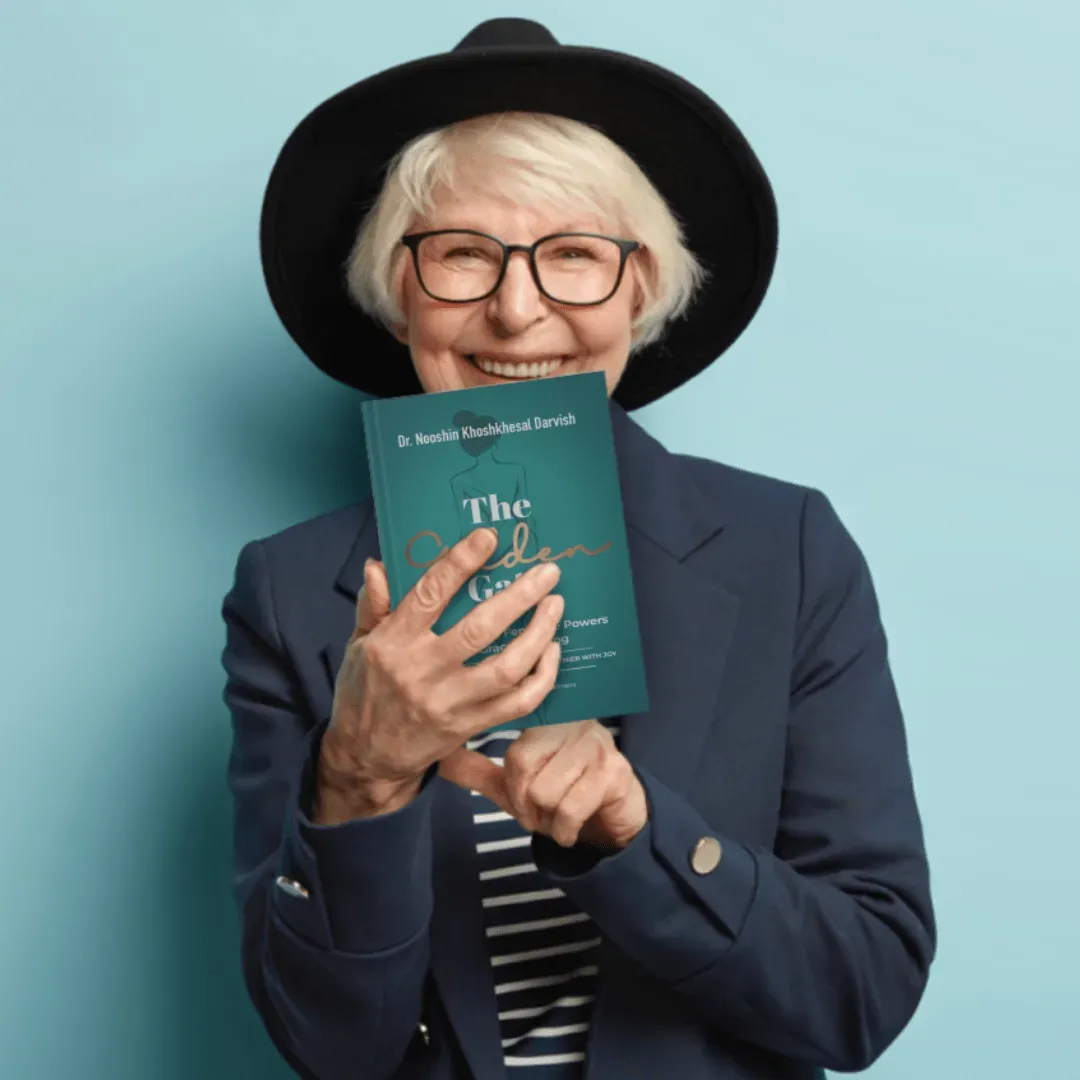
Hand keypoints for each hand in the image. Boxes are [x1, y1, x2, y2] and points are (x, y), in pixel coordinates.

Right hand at [315, 527, 565, 821]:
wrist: (365, 759)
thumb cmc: (363, 693)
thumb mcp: (357, 646)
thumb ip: (372, 606)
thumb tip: (379, 566)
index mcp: (393, 643)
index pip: (430, 595)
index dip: (460, 562)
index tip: (488, 538)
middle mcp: (422, 671)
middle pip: (480, 628)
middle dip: (519, 596)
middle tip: (547, 572)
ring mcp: (449, 702)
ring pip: (506, 667)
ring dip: (538, 634)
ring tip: (555, 605)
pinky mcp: (469, 727)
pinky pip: (517, 703)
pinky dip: (542, 677)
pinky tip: (551, 651)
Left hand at [439, 719, 647, 849]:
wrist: (613, 818)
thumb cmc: (563, 793)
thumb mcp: (516, 784)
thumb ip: (479, 770)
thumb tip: (440, 758)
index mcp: (548, 718)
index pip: (513, 751)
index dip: (514, 785)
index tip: (527, 796)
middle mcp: (573, 723)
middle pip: (522, 766)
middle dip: (527, 803)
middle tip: (543, 810)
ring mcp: (596, 744)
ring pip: (545, 790)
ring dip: (547, 818)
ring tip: (559, 814)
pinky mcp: (614, 772)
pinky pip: (570, 808)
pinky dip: (565, 830)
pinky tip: (572, 826)